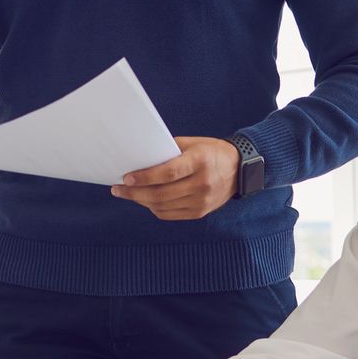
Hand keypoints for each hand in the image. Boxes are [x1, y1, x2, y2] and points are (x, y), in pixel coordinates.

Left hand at [111, 137, 239, 219]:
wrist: (240, 169)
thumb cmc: (211, 151)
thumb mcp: (192, 144)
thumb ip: (168, 151)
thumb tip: (140, 159)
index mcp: (200, 162)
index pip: (167, 173)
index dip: (144, 177)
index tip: (125, 178)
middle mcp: (202, 184)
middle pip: (162, 193)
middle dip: (135, 193)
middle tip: (117, 190)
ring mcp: (202, 201)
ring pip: (163, 206)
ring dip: (141, 201)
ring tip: (127, 194)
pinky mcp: (200, 212)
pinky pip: (170, 214)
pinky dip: (154, 208)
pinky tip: (145, 200)